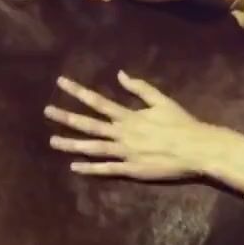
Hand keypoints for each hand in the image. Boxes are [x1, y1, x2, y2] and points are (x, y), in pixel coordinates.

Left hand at [44, 70, 212, 180]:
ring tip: (52, 141)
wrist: (197, 148)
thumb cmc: (181, 123)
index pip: (98, 101)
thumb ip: (140, 88)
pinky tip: (74, 167)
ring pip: (93, 148)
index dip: (78, 91)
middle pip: (89, 124)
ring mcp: (125, 153)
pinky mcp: (131, 170)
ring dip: (71, 144)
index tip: (61, 82)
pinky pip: (107, 170)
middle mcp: (123, 134)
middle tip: (46, 111)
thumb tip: (120, 74)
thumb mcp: (161, 101)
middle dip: (67, 117)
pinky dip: (89, 169)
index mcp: (129, 116)